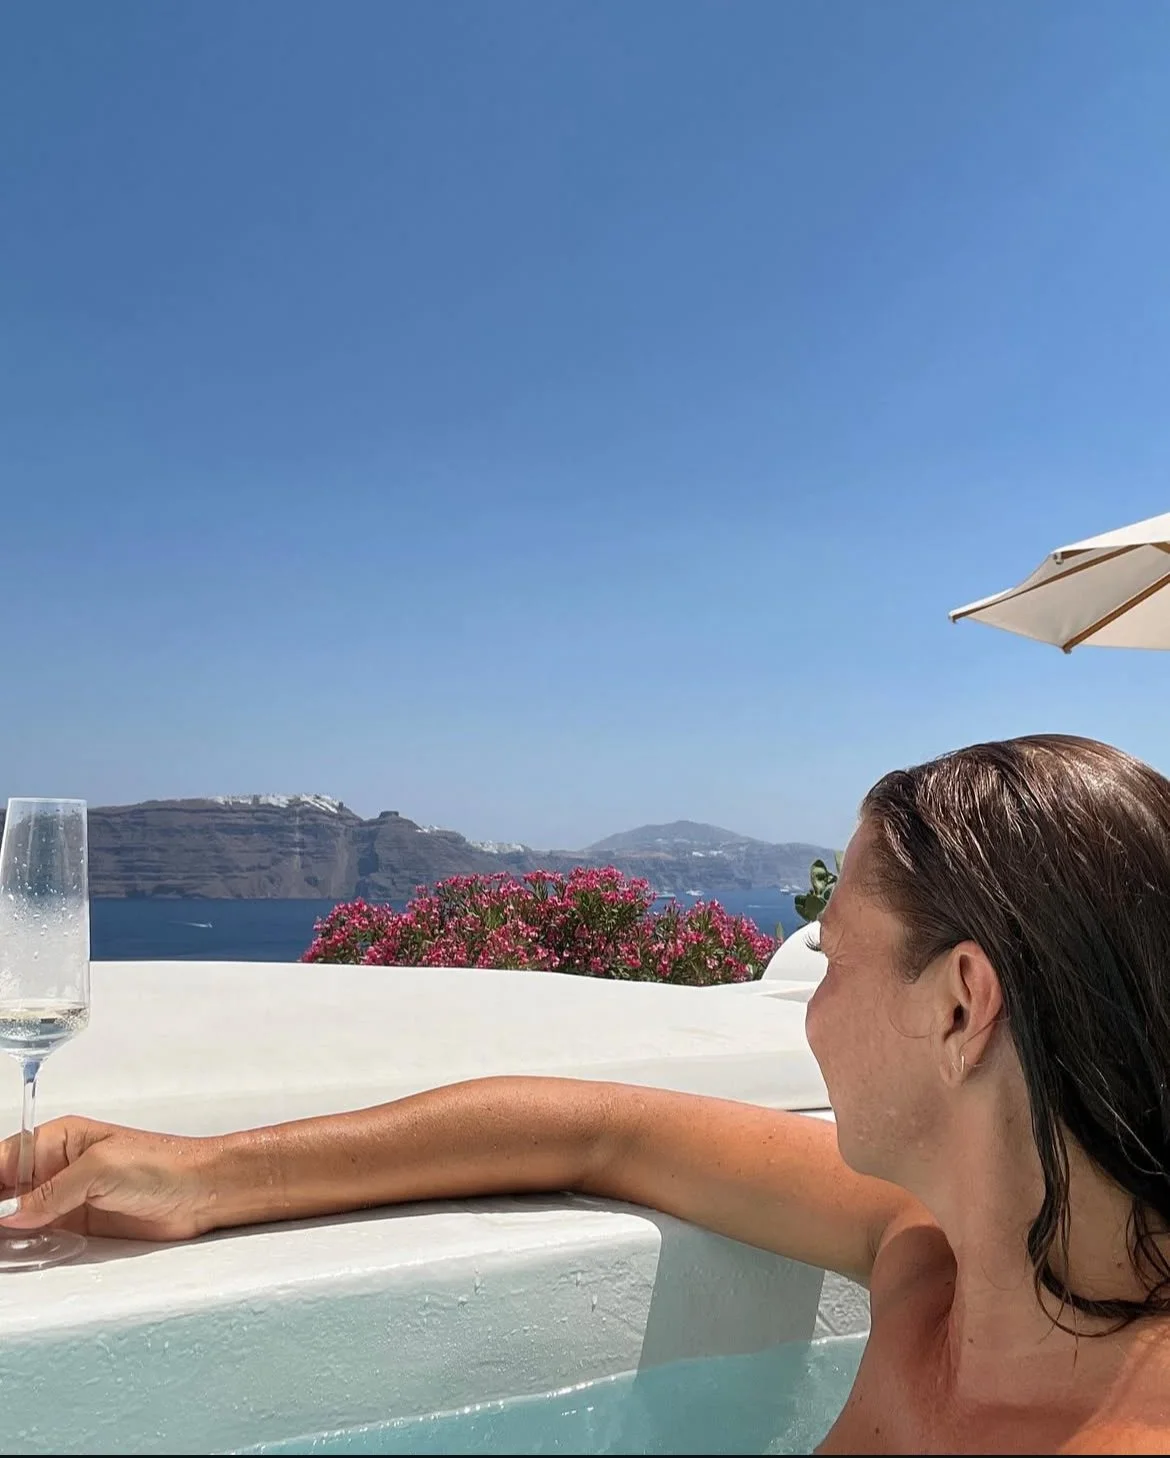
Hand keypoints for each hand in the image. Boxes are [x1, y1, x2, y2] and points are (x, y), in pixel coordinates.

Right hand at [0, 1116, 220, 1240]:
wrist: (201, 1192)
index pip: (3, 1158)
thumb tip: (9, 1213)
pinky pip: (38, 1236)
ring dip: (4, 1232)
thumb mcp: (102, 1169)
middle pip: (5, 1189)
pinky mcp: (78, 1225)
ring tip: (0, 1248)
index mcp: (59, 1140)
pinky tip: (12, 1256)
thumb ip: (52, 1191)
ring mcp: (65, 1198)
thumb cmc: (163, 1164)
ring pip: (16, 1216)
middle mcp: (56, 1168)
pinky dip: (22, 1246)